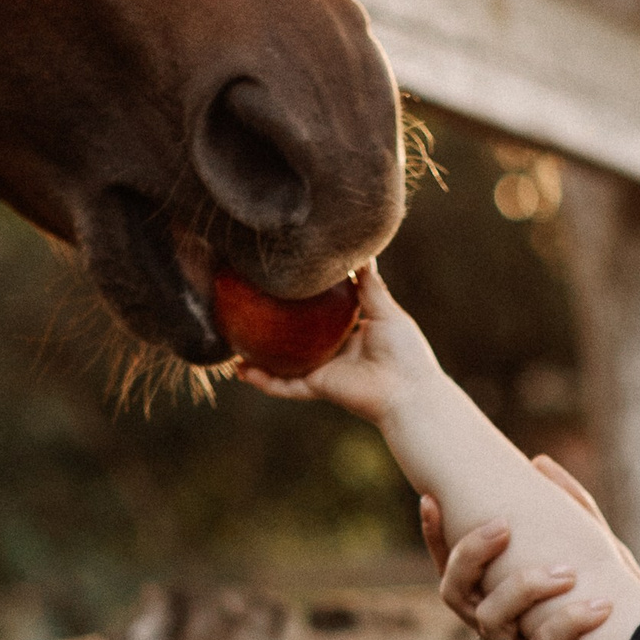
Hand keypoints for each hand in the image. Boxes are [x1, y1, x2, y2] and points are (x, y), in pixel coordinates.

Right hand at [231, 259, 433, 425]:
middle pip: (294, 338)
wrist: (408, 389)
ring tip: (230, 344)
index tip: (278, 282)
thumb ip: (368, 283)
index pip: (319, 313)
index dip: (300, 300)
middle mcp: (333, 351)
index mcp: (349, 331)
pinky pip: (285, 385)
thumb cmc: (404, 349)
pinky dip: (264, 381)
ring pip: (281, 364)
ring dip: (256, 358)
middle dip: (271, 328)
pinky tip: (241, 371)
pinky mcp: (318, 386)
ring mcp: (323, 370)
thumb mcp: (385, 308)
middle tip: (244, 308)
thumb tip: (361, 250)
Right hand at [421, 457, 639, 639]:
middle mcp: (495, 627)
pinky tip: (600, 607)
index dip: (434, 536)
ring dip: (525, 589)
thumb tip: (539, 462)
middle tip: (503, 527)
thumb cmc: (616, 606)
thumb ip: (571, 510)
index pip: (453, 564)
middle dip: (471, 555)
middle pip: (454, 593)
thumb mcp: (596, 552)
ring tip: (568, 572)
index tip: (432, 499)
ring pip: (492, 622)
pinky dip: (567, 627)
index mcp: (498, 595)